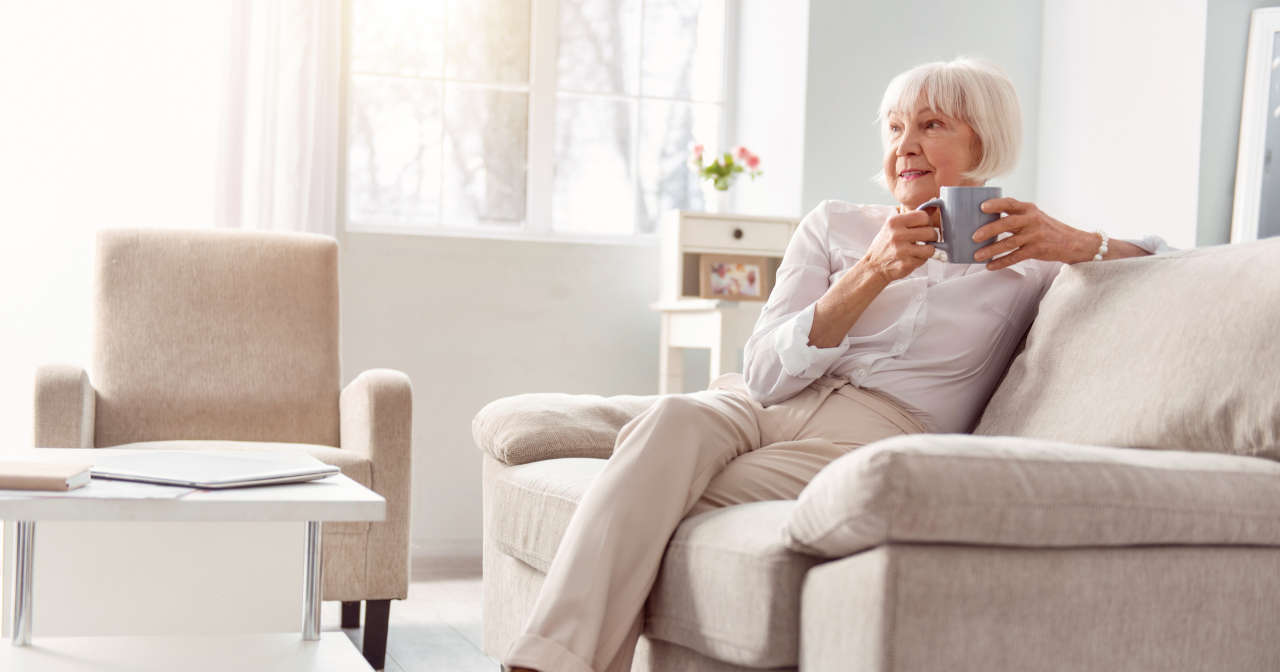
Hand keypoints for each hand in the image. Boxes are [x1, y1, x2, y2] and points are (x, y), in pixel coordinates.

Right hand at [860, 209, 938, 282]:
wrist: (873, 266)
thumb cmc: (885, 245)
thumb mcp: (892, 227)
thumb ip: (910, 218)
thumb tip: (932, 208)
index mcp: (894, 222)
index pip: (923, 216)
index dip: (926, 222)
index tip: (923, 227)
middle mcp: (897, 234)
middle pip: (930, 231)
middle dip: (931, 237)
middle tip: (925, 240)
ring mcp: (901, 250)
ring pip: (931, 247)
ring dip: (928, 249)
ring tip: (919, 249)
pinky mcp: (906, 263)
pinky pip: (924, 259)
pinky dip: (921, 259)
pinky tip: (913, 258)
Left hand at [972, 198, 1097, 270]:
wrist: (1073, 242)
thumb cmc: (1047, 229)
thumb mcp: (1034, 216)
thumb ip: (1015, 216)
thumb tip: (985, 220)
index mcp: (1029, 209)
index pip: (1010, 203)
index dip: (996, 204)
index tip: (981, 207)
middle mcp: (1032, 220)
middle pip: (1007, 223)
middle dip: (989, 230)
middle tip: (974, 236)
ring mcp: (1035, 236)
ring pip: (1009, 243)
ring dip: (991, 250)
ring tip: (977, 256)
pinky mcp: (1037, 250)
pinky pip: (1015, 257)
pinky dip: (1001, 262)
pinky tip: (990, 266)